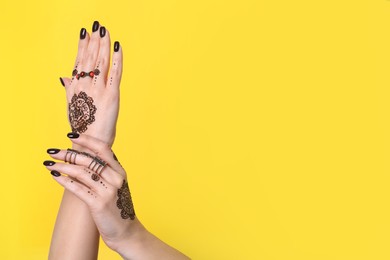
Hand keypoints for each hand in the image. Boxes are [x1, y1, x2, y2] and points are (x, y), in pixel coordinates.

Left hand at [44, 133, 139, 249]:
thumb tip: (82, 158)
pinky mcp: (99, 204)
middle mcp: (115, 178)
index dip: (87, 140)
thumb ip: (104, 172)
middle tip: (53, 151)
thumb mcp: (115, 185)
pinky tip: (55, 177)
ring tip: (49, 164)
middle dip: (68, 154)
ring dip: (62, 166)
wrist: (125, 230)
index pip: (103, 149)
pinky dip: (65, 181)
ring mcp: (108, 191)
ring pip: (81, 173)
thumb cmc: (117, 207)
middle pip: (89, 160)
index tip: (71, 136)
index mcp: (120, 171)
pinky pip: (78, 189)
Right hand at [60, 21, 122, 145]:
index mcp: (75, 87)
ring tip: (105, 32)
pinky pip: (115, 73)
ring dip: (103, 45)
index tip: (86, 33)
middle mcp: (85, 86)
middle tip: (98, 26)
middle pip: (90, 58)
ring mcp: (98, 90)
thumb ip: (69, 89)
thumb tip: (64, 76)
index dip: (83, 46)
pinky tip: (118, 47)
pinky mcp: (111, 95)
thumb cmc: (82, 127)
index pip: (79, 61)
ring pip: (101, 62)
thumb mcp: (72, 105)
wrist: (89, 144)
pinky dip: (117, 59)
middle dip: (94, 41)